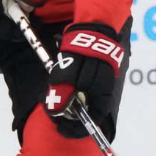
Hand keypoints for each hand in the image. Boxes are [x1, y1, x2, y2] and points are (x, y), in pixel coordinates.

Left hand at [43, 22, 125, 138]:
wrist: (92, 26)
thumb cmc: (82, 50)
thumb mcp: (68, 73)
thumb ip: (62, 93)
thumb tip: (55, 112)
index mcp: (103, 95)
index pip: (93, 120)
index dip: (76, 129)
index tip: (61, 128)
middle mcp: (102, 92)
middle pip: (85, 112)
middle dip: (67, 115)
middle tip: (52, 110)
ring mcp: (97, 84)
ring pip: (81, 101)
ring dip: (66, 101)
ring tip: (53, 95)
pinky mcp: (91, 75)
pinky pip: (79, 89)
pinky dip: (68, 91)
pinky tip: (59, 84)